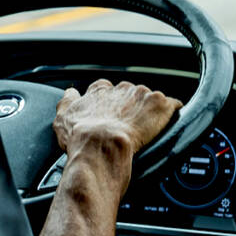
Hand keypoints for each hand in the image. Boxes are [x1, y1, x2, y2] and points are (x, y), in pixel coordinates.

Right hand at [52, 79, 181, 183]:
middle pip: (131, 95)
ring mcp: (141, 95)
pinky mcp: (159, 104)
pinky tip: (171, 124)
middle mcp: (120, 88)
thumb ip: (67, 101)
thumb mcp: (63, 118)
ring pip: (150, 101)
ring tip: (149, 131)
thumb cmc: (81, 138)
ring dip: (150, 113)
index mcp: (100, 90)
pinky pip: (172, 105)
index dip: (112, 105)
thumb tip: (71, 93)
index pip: (108, 90)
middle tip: (130, 128)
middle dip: (132, 109)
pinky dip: (172, 114)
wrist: (100, 147)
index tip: (113, 118)